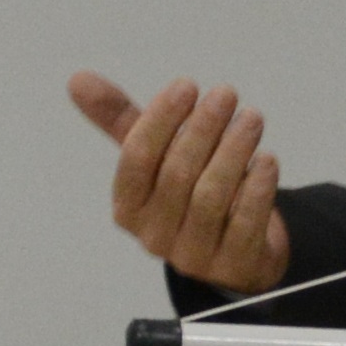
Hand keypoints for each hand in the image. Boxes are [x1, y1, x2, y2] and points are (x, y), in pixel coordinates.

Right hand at [69, 73, 290, 294]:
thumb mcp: (157, 158)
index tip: (187, 85)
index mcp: (128, 207)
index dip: (160, 119)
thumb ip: (122, 121)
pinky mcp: (232, 266)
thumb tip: (77, 79)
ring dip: (234, 151)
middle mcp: (154, 236)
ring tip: (252, 118)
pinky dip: (257, 189)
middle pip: (176, 175)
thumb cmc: (191, 193)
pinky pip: (244, 224)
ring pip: (210, 198)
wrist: (238, 251)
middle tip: (226, 94)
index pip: (137, 158)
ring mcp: (193, 255)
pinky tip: (268, 159)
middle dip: (202, 129)